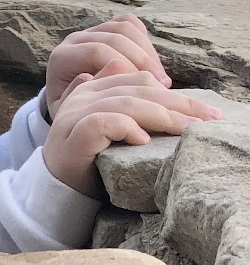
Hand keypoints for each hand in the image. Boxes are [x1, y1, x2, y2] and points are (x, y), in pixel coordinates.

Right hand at [42, 67, 223, 197]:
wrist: (55, 185)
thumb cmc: (90, 159)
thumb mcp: (109, 127)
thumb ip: (121, 102)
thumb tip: (147, 78)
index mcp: (93, 87)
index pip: (140, 79)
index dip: (176, 93)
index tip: (205, 112)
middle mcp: (84, 95)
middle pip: (138, 88)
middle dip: (179, 103)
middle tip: (209, 119)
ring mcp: (76, 113)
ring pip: (125, 103)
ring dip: (161, 115)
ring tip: (186, 130)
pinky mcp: (73, 135)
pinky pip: (103, 123)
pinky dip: (125, 127)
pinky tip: (143, 140)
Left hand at [45, 13, 169, 118]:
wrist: (73, 104)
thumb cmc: (75, 113)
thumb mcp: (74, 112)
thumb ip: (83, 95)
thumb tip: (98, 74)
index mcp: (62, 58)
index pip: (97, 52)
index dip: (125, 68)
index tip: (145, 91)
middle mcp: (74, 40)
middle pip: (114, 37)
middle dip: (143, 61)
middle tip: (162, 86)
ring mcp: (91, 31)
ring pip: (124, 28)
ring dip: (149, 53)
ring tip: (161, 79)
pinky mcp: (106, 28)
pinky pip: (129, 23)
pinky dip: (145, 40)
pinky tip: (153, 65)